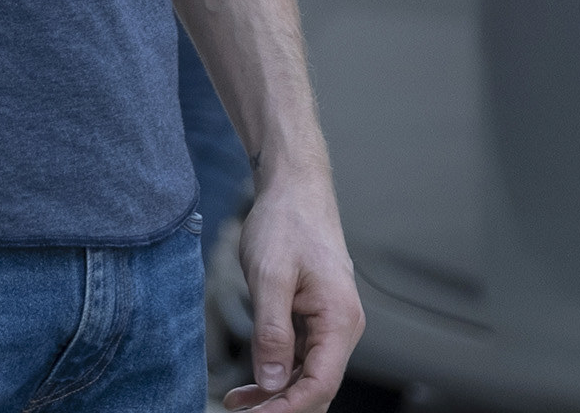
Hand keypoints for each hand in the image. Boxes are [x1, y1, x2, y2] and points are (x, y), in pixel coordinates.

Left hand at [223, 163, 360, 410]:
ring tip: (237, 405)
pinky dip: (276, 375)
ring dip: (276, 396)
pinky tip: (248, 387)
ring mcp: (330, 325)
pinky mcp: (315, 319)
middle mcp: (342, 328)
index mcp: (340, 320)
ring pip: (307, 377)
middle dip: (280, 407)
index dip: (288, 409)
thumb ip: (272, 333)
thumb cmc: (285, 223)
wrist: (294, 189)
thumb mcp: (270, 277)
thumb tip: (273, 385)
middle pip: (316, 387)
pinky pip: (300, 358)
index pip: (320, 384)